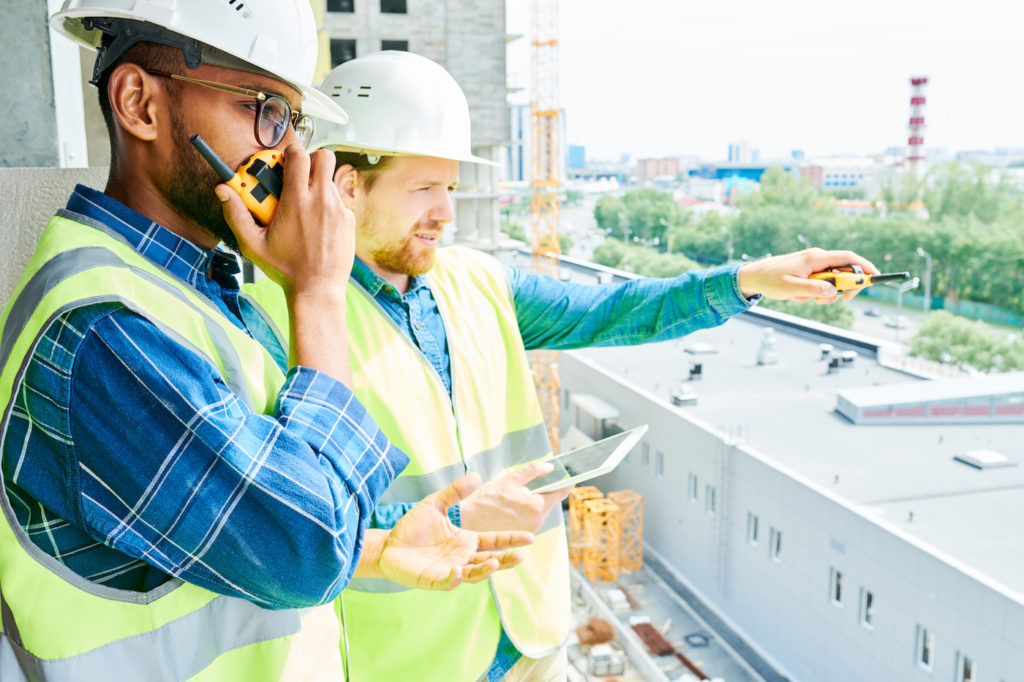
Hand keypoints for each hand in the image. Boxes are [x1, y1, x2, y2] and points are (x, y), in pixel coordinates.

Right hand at [217, 145, 353, 295]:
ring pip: (331, 181)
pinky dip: (329, 207)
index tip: (283, 162)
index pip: (300, 156)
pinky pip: (340, 203)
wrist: (317, 290)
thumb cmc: (285, 269)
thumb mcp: (253, 244)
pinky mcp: (349, 221)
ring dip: (318, 186)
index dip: (291, 153)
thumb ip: (236, 214)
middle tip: (299, 175)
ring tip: (305, 207)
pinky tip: (318, 225)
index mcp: (297, 201)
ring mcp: (339, 210)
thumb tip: (222, 190)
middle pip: (324, 157)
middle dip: (312, 160)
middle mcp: (321, 201)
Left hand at [378, 473, 533, 590]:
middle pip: (490, 561)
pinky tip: (457, 571)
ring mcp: (450, 570)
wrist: (389, 544)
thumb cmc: (413, 527)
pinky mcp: (434, 580)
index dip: (511, 540)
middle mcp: (462, 557)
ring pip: (473, 575)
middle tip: (521, 556)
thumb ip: (455, 492)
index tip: (530, 538)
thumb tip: (477, 475)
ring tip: (495, 563)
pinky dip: (453, 579)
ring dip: (485, 571)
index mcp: (466, 540)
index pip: (494, 541)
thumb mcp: (435, 504)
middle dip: (506, 560)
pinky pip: (447, 582)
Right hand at [459, 461, 572, 533]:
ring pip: (540, 512)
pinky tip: (513, 507)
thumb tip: (550, 467)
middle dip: (545, 491)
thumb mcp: (509, 479)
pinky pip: (531, 521)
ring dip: (534, 502)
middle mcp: (537, 522)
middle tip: (536, 481)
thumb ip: (532, 471)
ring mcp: (530, 532)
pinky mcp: (521, 537)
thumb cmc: (486, 499)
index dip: (567, 481)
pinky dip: (526, 513)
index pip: (562, 491)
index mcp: (537, 506)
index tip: (571, 474)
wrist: (466, 522)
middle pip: (550, 502)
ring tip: (518, 495)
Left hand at [737, 247, 878, 303]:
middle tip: (840, 301)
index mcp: (816, 258)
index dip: (865, 266)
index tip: (876, 277)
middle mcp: (817, 258)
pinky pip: (819, 284)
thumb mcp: (790, 288)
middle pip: (844, 271)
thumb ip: (813, 290)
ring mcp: (813, 265)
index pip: (848, 258)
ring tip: (805, 298)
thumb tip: (833, 292)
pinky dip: (813, 293)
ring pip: (832, 281)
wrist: (753, 276)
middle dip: (844, 288)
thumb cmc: (769, 280)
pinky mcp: (808, 272)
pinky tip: (797, 296)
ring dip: (824, 294)